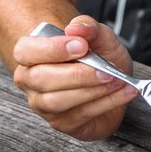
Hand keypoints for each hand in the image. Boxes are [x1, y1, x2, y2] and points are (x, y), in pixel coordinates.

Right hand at [10, 15, 136, 140]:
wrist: (114, 81)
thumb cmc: (99, 57)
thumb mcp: (100, 37)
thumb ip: (89, 28)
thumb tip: (76, 29)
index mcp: (31, 55)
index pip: (26, 51)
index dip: (52, 49)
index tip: (81, 46)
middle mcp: (31, 82)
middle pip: (41, 79)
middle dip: (78, 74)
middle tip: (106, 70)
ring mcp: (44, 106)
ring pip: (58, 101)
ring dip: (93, 91)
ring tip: (118, 80)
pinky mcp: (62, 123)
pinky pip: (81, 115)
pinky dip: (107, 102)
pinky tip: (124, 92)